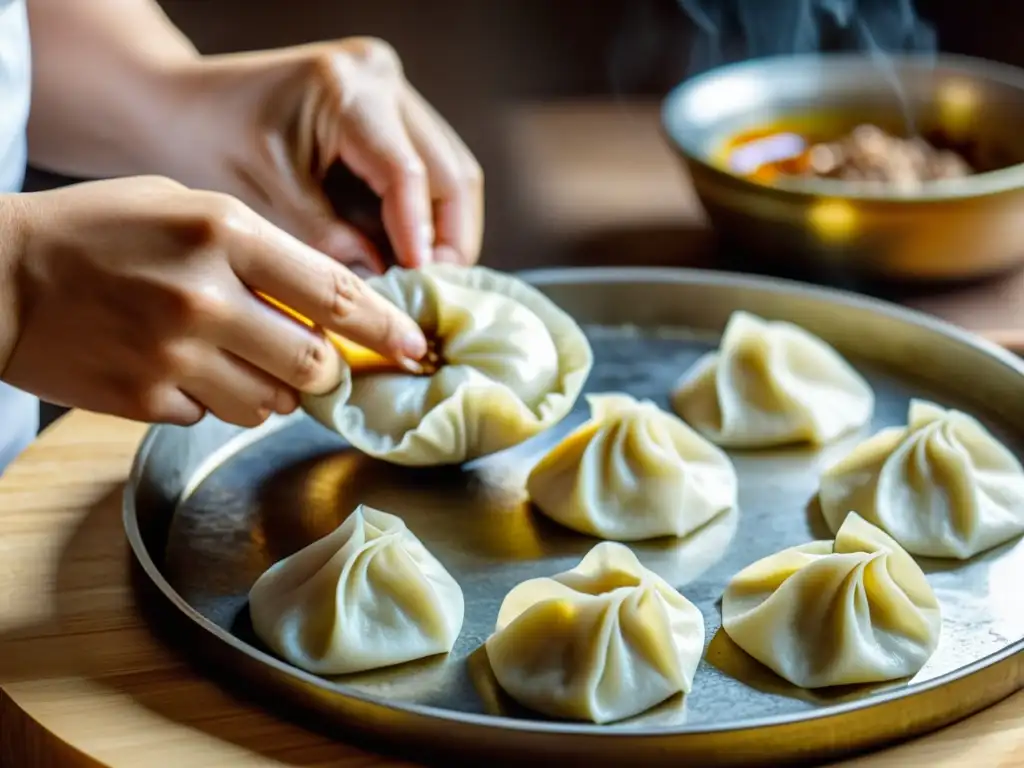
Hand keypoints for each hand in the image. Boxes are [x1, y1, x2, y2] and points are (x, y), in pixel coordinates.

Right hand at [0, 176, 427, 426]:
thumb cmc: (100, 230)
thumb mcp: (187, 207)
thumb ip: (263, 252)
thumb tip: (328, 310)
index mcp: (224, 234)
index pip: (336, 294)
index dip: (387, 329)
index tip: (414, 349)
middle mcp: (206, 296)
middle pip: (314, 364)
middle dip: (325, 370)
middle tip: (314, 361)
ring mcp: (174, 354)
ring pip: (271, 402)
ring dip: (271, 389)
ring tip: (233, 357)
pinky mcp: (145, 398)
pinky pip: (215, 417)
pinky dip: (215, 401)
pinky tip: (182, 369)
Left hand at [176, 38, 483, 272]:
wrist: (181, 105)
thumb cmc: (206, 145)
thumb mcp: (262, 200)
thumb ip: (326, 242)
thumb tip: (384, 295)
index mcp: (345, 90)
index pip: (407, 175)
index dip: (420, 242)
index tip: (415, 294)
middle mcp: (381, 77)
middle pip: (452, 174)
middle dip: (448, 243)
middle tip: (429, 298)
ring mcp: (393, 90)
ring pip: (454, 175)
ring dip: (445, 233)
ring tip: (421, 283)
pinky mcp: (393, 111)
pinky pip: (433, 173)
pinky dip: (427, 219)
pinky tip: (408, 257)